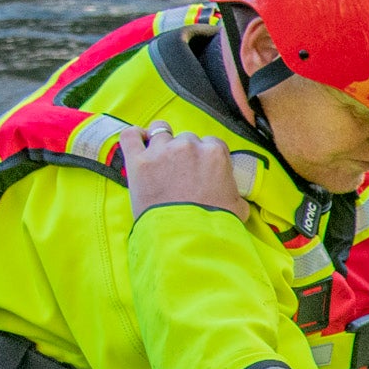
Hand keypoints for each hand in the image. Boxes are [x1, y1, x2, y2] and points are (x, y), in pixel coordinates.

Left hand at [119, 125, 250, 222]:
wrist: (187, 237)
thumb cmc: (214, 224)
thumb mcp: (238, 207)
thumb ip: (235, 192)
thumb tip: (234, 195)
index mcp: (215, 153)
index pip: (212, 142)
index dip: (206, 155)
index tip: (202, 168)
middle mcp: (188, 146)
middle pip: (187, 138)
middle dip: (185, 152)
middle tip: (182, 172)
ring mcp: (161, 151)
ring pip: (160, 131)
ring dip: (161, 141)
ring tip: (161, 158)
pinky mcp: (138, 161)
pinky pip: (130, 136)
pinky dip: (134, 135)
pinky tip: (139, 139)